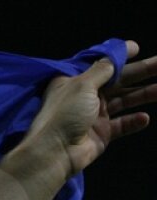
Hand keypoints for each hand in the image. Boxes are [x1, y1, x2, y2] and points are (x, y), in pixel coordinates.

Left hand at [23, 41, 155, 176]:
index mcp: (75, 81)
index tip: (137, 47)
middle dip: (141, 72)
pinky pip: (122, 124)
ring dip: (143, 94)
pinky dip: (133, 121)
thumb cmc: (64, 114)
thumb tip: (118, 51)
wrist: (55, 152)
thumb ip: (103, 69)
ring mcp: (94, 115)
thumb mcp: (82, 85)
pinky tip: (144, 118)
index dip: (119, 56)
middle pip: (118, 81)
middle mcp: (85, 96)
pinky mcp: (101, 133)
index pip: (101, 65)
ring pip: (124, 101)